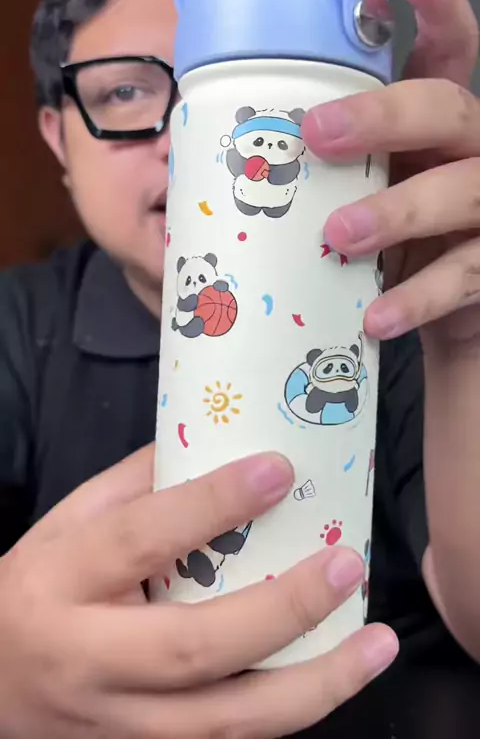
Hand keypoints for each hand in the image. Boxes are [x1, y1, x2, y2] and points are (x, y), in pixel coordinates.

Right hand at [0, 444, 396, 738]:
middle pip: (193, 648)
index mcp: (62, 581)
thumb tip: (218, 444)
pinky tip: (332, 679)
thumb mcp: (68, 521)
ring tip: (374, 644)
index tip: (278, 470)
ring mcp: (116, 723)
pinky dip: (286, 713)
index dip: (212, 503)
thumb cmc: (35, 587)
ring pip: (223, 722)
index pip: (141, 538)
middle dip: (282, 608)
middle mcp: (87, 661)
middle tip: (346, 565)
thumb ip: (137, 484)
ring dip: (312, 687)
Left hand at [302, 0, 479, 346]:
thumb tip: (189, 153)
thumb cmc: (385, 239)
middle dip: (385, 116)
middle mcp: (471, 150)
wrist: (431, 310)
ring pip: (462, 191)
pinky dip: (416, 298)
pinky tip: (375, 317)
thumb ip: (314, 166)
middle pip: (448, 108)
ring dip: (398, 210)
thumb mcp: (356, 189)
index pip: (450, 51)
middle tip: (318, 134)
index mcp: (434, 124)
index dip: (440, 8)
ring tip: (338, 236)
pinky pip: (463, 277)